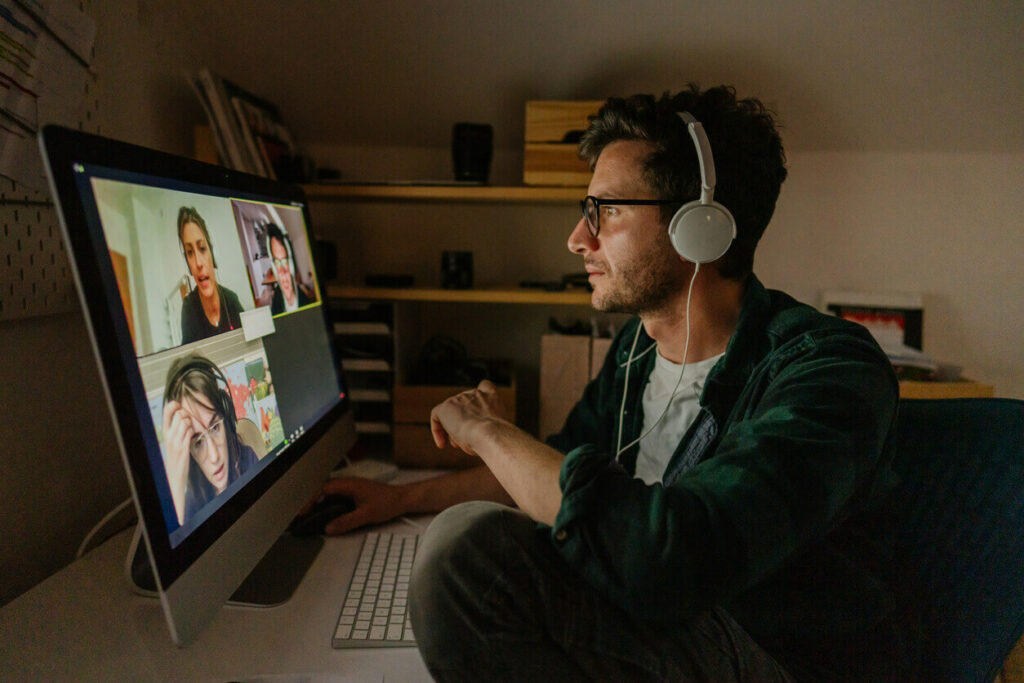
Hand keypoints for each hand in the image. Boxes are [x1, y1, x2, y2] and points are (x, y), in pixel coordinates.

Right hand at [162, 399, 193, 523]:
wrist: (174, 473)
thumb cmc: (176, 456)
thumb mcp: (173, 440)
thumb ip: (175, 427)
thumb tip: (182, 413)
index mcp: (165, 432)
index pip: (167, 411)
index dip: (174, 405)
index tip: (180, 407)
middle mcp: (168, 435)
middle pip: (179, 414)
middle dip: (186, 415)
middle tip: (188, 422)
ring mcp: (175, 441)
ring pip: (185, 421)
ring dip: (191, 423)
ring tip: (190, 430)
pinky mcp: (183, 447)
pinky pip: (189, 431)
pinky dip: (192, 431)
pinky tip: (191, 436)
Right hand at [299, 476, 406, 534]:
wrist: (403, 498)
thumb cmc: (388, 503)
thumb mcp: (366, 515)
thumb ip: (347, 522)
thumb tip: (328, 528)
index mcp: (349, 484)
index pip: (323, 489)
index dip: (311, 500)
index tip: (303, 512)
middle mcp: (348, 483)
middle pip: (323, 489)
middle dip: (311, 501)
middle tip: (302, 515)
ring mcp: (351, 487)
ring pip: (329, 492)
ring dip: (319, 501)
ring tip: (310, 515)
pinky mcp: (354, 492)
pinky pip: (337, 495)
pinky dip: (328, 503)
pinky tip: (326, 514)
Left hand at [430, 380, 506, 454]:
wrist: (490, 435)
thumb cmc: (496, 439)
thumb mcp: (496, 429)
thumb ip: (486, 425)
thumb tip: (475, 435)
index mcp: (492, 396)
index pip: (485, 387)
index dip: (478, 401)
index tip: (477, 418)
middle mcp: (475, 393)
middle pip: (464, 405)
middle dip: (464, 423)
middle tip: (467, 440)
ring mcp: (459, 398)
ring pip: (451, 413)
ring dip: (453, 429)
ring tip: (459, 444)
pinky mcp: (446, 406)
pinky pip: (436, 416)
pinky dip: (437, 429)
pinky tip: (442, 444)